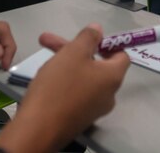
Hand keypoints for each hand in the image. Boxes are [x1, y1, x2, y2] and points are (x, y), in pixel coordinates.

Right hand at [0, 24, 129, 152]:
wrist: (38, 129)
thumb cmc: (59, 85)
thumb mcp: (73, 53)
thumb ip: (88, 37)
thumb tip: (99, 30)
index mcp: (113, 77)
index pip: (121, 55)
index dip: (106, 43)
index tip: (87, 37)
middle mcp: (108, 94)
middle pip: (96, 64)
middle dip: (73, 49)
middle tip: (48, 40)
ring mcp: (93, 109)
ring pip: (82, 76)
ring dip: (64, 62)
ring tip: (43, 54)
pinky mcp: (78, 118)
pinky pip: (75, 92)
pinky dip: (63, 80)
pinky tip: (45, 75)